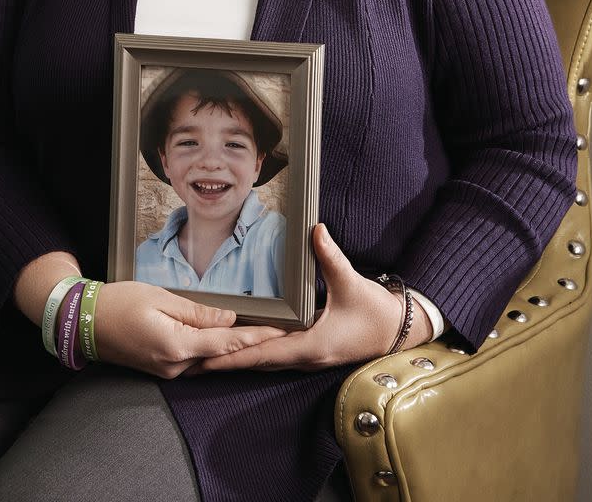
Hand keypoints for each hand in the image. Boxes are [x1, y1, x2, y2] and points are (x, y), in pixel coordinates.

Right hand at [93, 280, 288, 378]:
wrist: (85, 322)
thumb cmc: (119, 303)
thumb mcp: (160, 298)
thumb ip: (197, 313)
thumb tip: (228, 320)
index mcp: (175, 347)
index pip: (226, 344)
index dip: (256, 338)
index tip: (281, 331)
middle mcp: (174, 366)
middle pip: (221, 354)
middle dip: (251, 343)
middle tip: (280, 329)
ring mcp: (168, 371)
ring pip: (209, 358)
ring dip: (233, 347)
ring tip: (262, 331)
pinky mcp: (162, 369)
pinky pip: (195, 359)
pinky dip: (213, 349)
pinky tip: (227, 337)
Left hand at [189, 224, 431, 373]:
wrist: (398, 331)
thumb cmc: (376, 312)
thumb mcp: (352, 283)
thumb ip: (330, 256)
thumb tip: (315, 230)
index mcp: (311, 345)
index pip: (263, 352)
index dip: (233, 355)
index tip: (206, 357)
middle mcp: (306, 357)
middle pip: (257, 361)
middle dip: (225, 360)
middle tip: (193, 359)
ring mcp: (308, 358)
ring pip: (265, 360)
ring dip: (238, 358)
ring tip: (208, 355)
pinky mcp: (311, 352)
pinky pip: (276, 355)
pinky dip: (255, 353)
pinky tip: (242, 345)